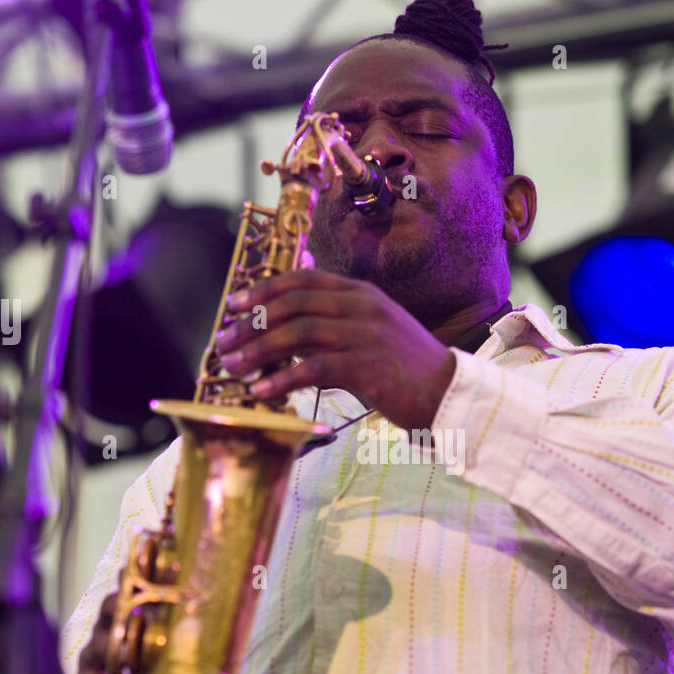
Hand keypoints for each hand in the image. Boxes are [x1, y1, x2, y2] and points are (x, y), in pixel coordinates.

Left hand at [216, 267, 456, 430]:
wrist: (449, 394)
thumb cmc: (406, 370)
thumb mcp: (372, 335)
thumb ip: (335, 327)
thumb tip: (287, 336)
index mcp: (361, 294)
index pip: (303, 280)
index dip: (263, 290)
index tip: (234, 305)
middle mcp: (362, 307)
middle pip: (292, 304)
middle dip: (251, 323)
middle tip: (225, 343)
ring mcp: (365, 334)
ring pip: (297, 333)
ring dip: (258, 351)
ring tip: (234, 368)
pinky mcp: (367, 367)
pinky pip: (313, 368)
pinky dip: (282, 380)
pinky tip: (262, 392)